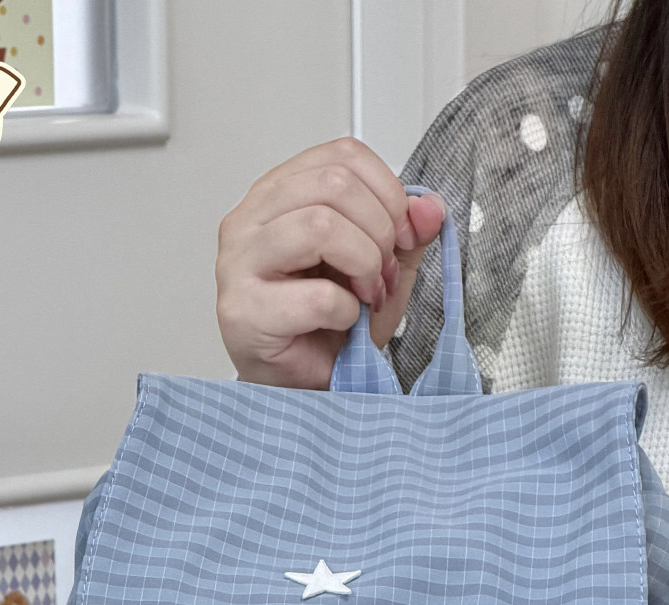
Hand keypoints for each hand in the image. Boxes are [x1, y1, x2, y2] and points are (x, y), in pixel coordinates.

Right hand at [216, 138, 444, 388]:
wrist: (296, 385)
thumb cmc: (323, 327)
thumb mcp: (378, 269)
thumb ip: (405, 234)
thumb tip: (429, 208)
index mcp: (279, 194)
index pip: (342, 156)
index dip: (388, 191)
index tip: (402, 235)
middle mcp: (251, 219)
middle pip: (334, 184)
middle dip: (379, 230)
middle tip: (383, 272)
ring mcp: (239, 262)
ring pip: (320, 225)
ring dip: (363, 264)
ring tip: (366, 295)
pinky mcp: (242, 311)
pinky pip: (315, 295)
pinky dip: (345, 312)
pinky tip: (340, 323)